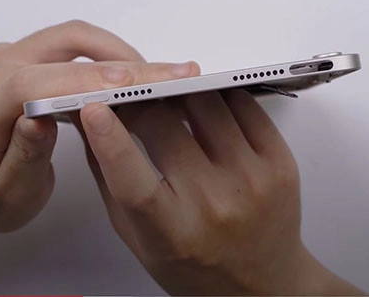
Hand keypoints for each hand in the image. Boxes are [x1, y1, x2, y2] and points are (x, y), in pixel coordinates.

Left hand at [0, 19, 199, 234]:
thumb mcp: (7, 197)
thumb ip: (25, 158)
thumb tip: (40, 119)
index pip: (42, 82)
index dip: (92, 80)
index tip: (139, 85)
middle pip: (67, 47)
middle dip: (127, 61)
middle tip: (177, 74)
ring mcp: (9, 58)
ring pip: (73, 37)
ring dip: (119, 52)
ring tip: (160, 76)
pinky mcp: (23, 57)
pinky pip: (70, 43)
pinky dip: (106, 54)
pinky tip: (131, 77)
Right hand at [79, 90, 361, 295]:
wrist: (260, 283)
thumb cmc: (196, 262)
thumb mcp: (138, 236)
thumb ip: (110, 180)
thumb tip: (88, 124)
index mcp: (172, 232)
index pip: (134, 181)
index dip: (110, 140)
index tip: (94, 109)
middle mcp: (214, 205)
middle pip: (165, 127)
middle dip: (140, 101)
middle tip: (130, 95)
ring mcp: (251, 181)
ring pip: (205, 104)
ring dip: (179, 91)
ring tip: (168, 97)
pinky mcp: (279, 162)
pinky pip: (243, 105)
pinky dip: (217, 94)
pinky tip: (206, 102)